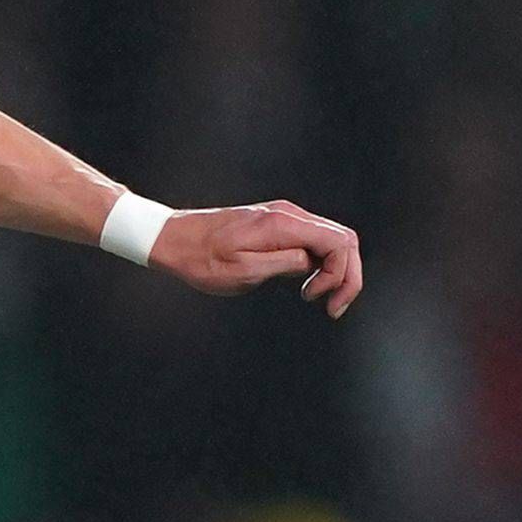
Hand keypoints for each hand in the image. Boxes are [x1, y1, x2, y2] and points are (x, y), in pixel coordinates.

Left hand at [151, 200, 365, 314]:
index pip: (339, 242)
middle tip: (333, 307)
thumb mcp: (243, 271)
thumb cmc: (202, 259)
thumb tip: (313, 263)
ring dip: (335, 270)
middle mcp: (289, 214)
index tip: (324, 303)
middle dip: (347, 275)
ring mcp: (284, 216)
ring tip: (317, 298)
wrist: (174, 238)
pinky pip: (314, 239)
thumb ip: (284, 263)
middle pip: (343, 238)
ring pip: (332, 239)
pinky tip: (307, 284)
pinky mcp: (278, 224)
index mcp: (283, 224)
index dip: (344, 276)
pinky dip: (321, 263)